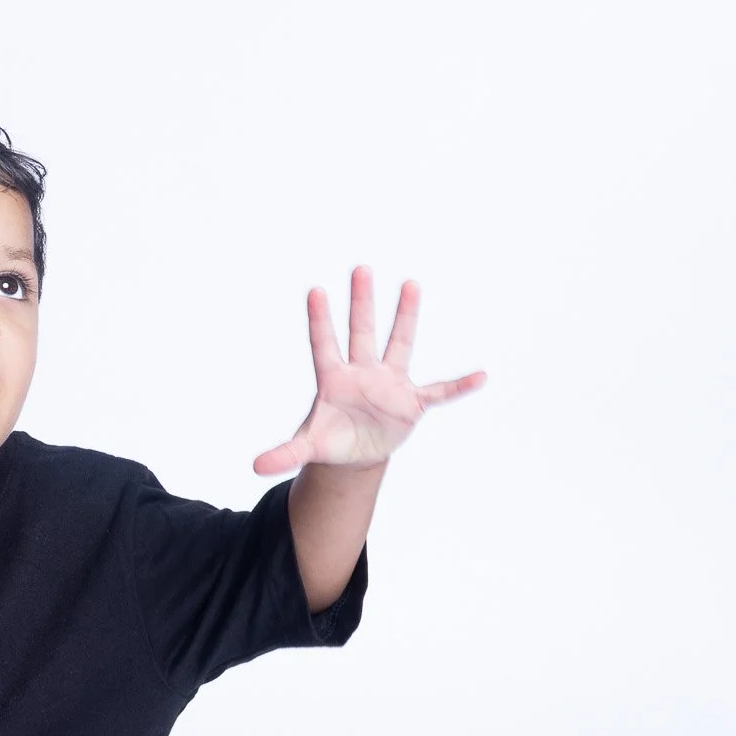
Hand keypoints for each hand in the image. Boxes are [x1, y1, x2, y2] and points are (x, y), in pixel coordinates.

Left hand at [253, 265, 486, 473]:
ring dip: (405, 317)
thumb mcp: (308, 447)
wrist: (357, 452)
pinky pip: (439, 392)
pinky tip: (480, 377)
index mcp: (334, 381)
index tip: (315, 291)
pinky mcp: (411, 402)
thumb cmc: (331, 440)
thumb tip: (254, 468)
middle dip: (361, 303)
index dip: (320, 321)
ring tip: (410, 284)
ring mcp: (389, 384)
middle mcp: (362, 373)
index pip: (324, 345)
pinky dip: (458, 387)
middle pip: (361, 333)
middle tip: (360, 268)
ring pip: (398, 344)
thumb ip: (284, 454)